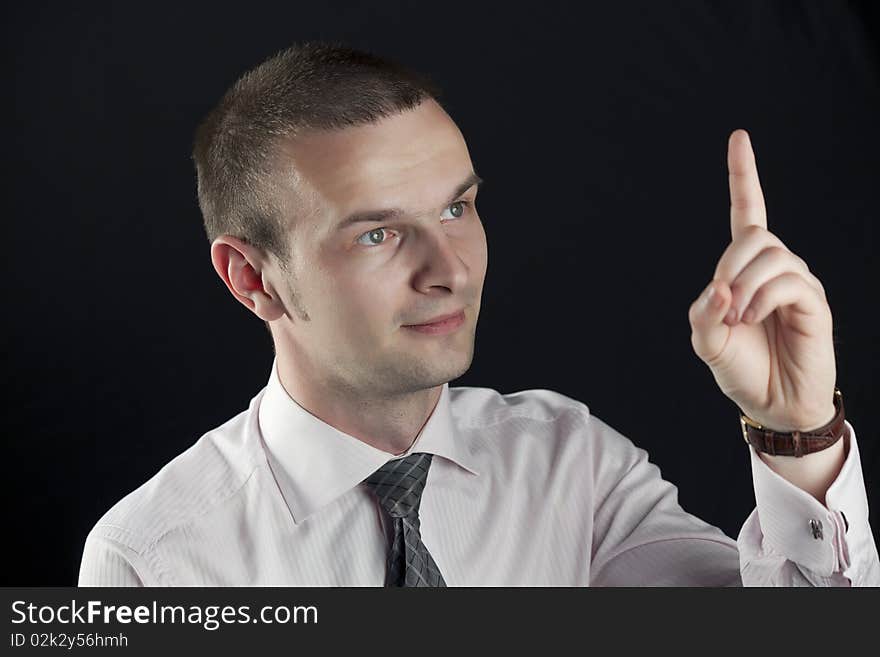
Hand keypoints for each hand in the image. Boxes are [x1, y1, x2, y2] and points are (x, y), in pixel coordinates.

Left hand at [687, 129, 836, 431]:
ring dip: (744, 286)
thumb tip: (722, 286)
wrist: (770, 404)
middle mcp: (774, 267)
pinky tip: (752, 319)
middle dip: (729, 264)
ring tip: (739, 319)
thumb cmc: (740, 368)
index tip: (739, 137)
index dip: (744, 176)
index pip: (748, 211)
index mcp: (745, 269)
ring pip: (770, 256)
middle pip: (753, 234)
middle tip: (724, 305)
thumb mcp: (706, 340)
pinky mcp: (814, 303)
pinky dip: (761, 298)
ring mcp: (797, 283)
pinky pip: (788, 282)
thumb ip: (704, 310)